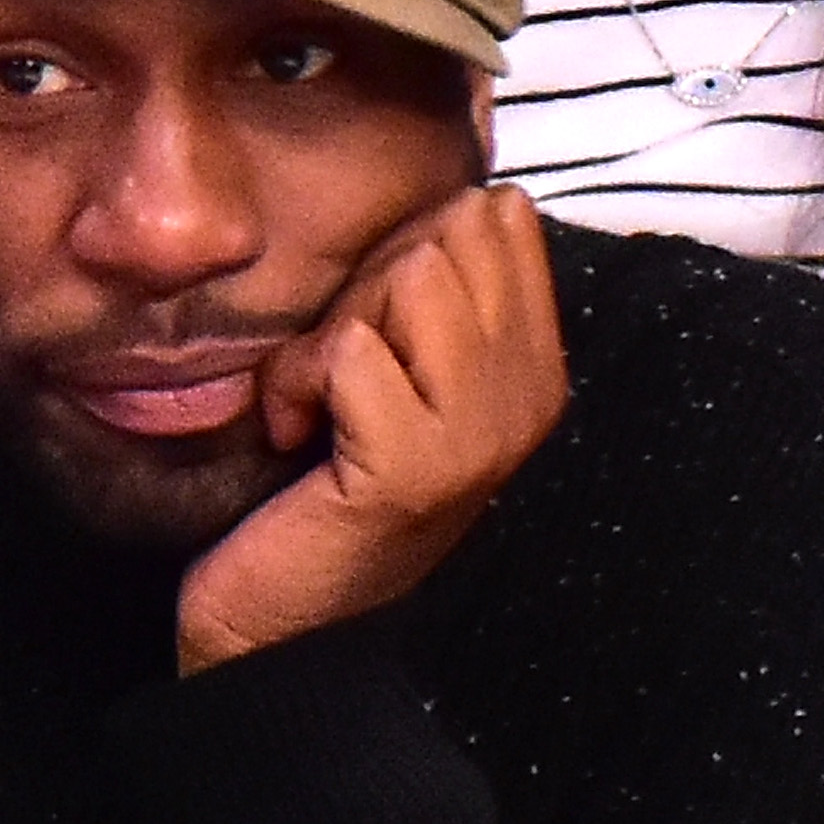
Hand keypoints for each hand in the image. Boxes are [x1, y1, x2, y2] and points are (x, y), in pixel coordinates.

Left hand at [176, 184, 565, 672]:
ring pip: (408, 276)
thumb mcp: (399, 372)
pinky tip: (294, 441)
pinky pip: (346, 349)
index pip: (498, 215)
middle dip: (371, 287)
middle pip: (451, 232)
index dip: (409, 253)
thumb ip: (432, 292)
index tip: (379, 338)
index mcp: (538, 370)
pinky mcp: (412, 468)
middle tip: (344, 379)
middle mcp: (530, 400)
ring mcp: (480, 436)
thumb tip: (455, 193)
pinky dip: (293, 386)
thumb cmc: (323, 487)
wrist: (285, 630)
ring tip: (321, 408)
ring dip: (333, 334)